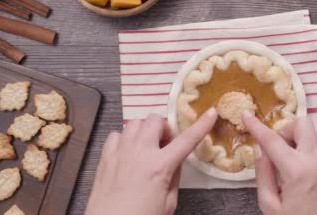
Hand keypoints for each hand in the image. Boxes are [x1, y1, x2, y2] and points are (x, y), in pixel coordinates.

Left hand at [86, 109, 216, 214]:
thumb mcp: (168, 203)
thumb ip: (173, 178)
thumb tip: (174, 161)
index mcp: (160, 166)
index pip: (187, 140)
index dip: (202, 125)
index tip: (211, 113)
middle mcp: (140, 153)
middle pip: (155, 121)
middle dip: (164, 129)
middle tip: (165, 144)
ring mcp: (120, 152)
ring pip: (135, 123)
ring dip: (144, 131)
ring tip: (146, 147)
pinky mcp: (105, 157)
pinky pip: (117, 134)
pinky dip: (125, 138)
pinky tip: (127, 152)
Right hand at [242, 112, 316, 214]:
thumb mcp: (270, 205)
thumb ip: (263, 173)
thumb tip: (260, 149)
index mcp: (298, 171)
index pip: (272, 140)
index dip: (256, 126)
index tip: (246, 114)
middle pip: (302, 124)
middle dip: (285, 129)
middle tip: (275, 148)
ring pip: (312, 136)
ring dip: (296, 141)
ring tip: (285, 165)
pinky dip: (306, 154)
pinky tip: (298, 175)